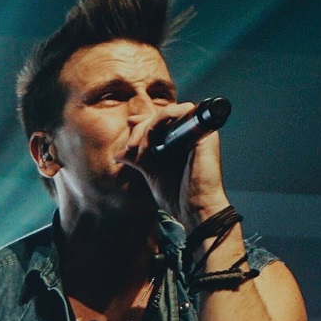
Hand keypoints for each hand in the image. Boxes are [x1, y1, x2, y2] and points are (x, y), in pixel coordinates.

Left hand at [118, 101, 229, 229]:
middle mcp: (190, 134)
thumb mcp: (151, 173)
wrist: (194, 208)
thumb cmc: (177, 196)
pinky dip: (162, 119)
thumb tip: (117, 155)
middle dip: (141, 128)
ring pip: (168, 112)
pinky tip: (152, 135)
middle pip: (161, 116)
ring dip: (149, 125)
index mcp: (180, 142)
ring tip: (140, 148)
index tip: (129, 124)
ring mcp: (198, 131)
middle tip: (131, 147)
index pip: (160, 121)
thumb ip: (138, 159)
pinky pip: (182, 111)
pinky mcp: (203, 131)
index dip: (143, 121)